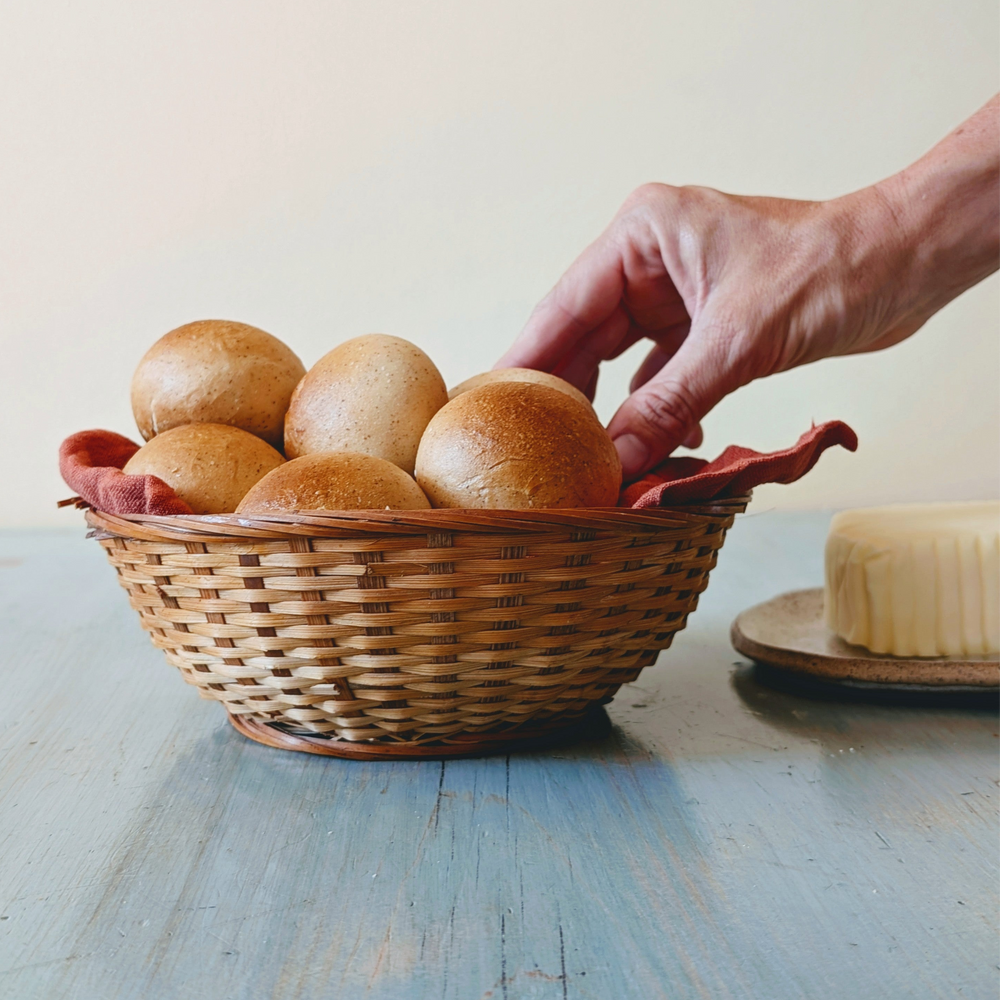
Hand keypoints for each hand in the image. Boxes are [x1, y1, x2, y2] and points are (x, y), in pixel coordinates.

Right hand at [497, 182, 924, 479]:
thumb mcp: (737, 342)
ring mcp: (675, 294)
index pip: (563, 307)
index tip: (490, 409)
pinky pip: (661, 376)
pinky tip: (657, 447)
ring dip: (611, 411)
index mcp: (643, 235)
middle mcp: (649, 261)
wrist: (903, 264)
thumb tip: (615, 461)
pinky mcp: (703, 325)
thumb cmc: (831, 269)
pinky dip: (657, 411)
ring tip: (584, 458)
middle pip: (583, 338)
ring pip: (620, 361)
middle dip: (564, 396)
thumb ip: (670, 404)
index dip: (524, 362)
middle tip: (529, 449)